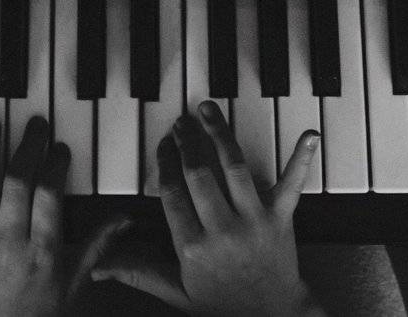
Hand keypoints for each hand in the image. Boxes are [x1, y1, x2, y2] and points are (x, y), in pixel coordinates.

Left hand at [0, 114, 126, 316]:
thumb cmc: (40, 313)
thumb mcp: (76, 281)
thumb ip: (99, 244)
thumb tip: (124, 219)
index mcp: (43, 249)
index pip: (49, 195)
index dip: (55, 166)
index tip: (61, 148)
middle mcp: (10, 241)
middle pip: (17, 183)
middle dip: (27, 148)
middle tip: (35, 124)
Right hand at [93, 101, 326, 316]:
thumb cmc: (223, 306)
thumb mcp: (176, 293)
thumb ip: (138, 273)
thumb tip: (99, 268)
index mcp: (194, 248)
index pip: (172, 194)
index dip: (165, 165)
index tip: (162, 145)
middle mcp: (223, 230)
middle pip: (200, 174)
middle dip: (187, 142)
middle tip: (180, 122)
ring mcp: (254, 222)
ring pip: (234, 167)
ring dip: (220, 135)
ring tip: (208, 111)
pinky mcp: (282, 219)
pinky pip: (291, 184)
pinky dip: (301, 158)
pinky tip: (308, 134)